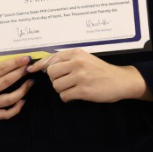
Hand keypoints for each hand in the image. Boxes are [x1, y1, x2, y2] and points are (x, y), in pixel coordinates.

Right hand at [0, 55, 32, 118]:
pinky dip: (16, 108)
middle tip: (30, 68)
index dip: (15, 63)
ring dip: (23, 90)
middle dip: (21, 73)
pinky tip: (22, 100)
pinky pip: (5, 114)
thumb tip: (13, 63)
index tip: (26, 58)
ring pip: (10, 99)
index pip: (1, 69)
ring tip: (30, 82)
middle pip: (7, 82)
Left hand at [28, 49, 151, 103]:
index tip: (32, 69)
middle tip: (66, 81)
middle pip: (51, 73)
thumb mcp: (84, 58)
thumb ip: (67, 60)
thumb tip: (44, 65)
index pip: (51, 58)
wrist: (121, 80)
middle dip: (55, 80)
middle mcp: (77, 63)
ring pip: (56, 86)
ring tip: (73, 88)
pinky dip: (67, 97)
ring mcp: (80, 77)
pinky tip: (76, 94)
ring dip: (62, 89)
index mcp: (76, 53)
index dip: (39, 65)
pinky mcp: (83, 90)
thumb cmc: (100, 70)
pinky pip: (64, 96)